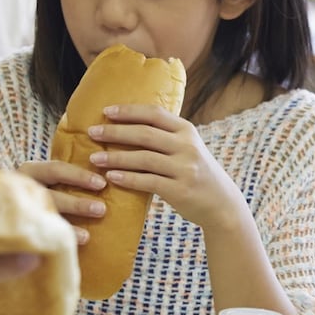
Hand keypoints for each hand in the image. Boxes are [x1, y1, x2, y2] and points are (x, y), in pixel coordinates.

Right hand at [17, 160, 101, 241]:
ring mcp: (15, 210)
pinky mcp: (13, 230)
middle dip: (77, 204)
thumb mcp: (46, 179)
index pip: (57, 170)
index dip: (80, 176)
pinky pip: (34, 236)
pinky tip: (71, 246)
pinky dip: (54, 241)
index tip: (102, 184)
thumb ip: (66, 180)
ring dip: (67, 227)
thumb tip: (103, 182)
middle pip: (50, 196)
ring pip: (41, 218)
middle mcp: (20, 189)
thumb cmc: (35, 191)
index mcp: (31, 171)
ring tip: (87, 236)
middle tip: (101, 210)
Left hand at [87, 104, 249, 231]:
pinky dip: (127, 179)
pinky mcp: (180, 190)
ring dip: (115, 158)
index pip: (154, 114)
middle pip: (145, 134)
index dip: (129, 111)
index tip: (105, 111)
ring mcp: (185, 168)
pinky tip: (111, 178)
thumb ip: (166, 137)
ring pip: (143, 158)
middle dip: (115, 132)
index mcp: (187, 131)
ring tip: (94, 159)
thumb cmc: (197, 173)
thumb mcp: (189, 148)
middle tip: (92, 132)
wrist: (222, 203)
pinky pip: (148, 182)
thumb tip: (127, 124)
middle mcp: (188, 146)